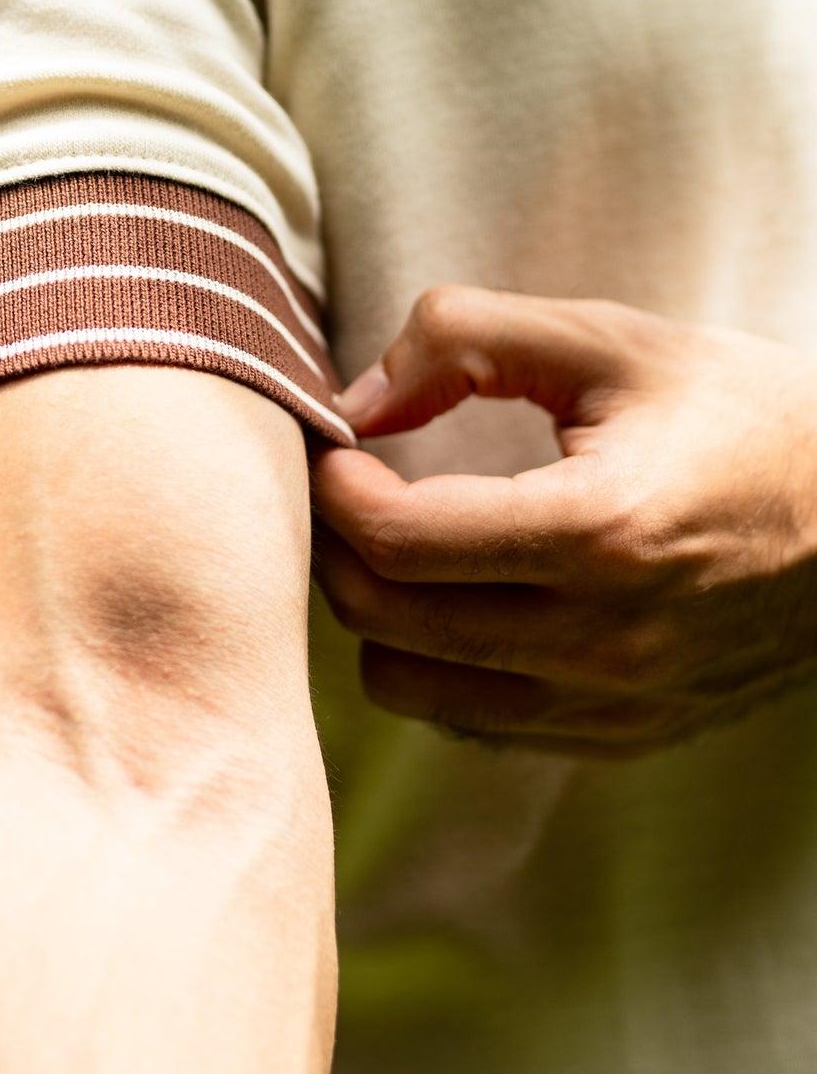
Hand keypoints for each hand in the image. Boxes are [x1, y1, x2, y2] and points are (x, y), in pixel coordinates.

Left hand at [311, 288, 816, 758]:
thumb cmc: (737, 409)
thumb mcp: (608, 337)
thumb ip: (465, 338)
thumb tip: (358, 398)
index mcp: (600, 530)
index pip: (400, 540)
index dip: (336, 488)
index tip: (337, 445)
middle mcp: (605, 638)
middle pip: (386, 621)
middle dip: (339, 547)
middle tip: (347, 488)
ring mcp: (617, 703)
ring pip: (412, 688)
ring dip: (379, 614)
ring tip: (402, 541)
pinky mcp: (627, 736)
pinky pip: (476, 724)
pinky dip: (440, 664)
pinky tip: (462, 595)